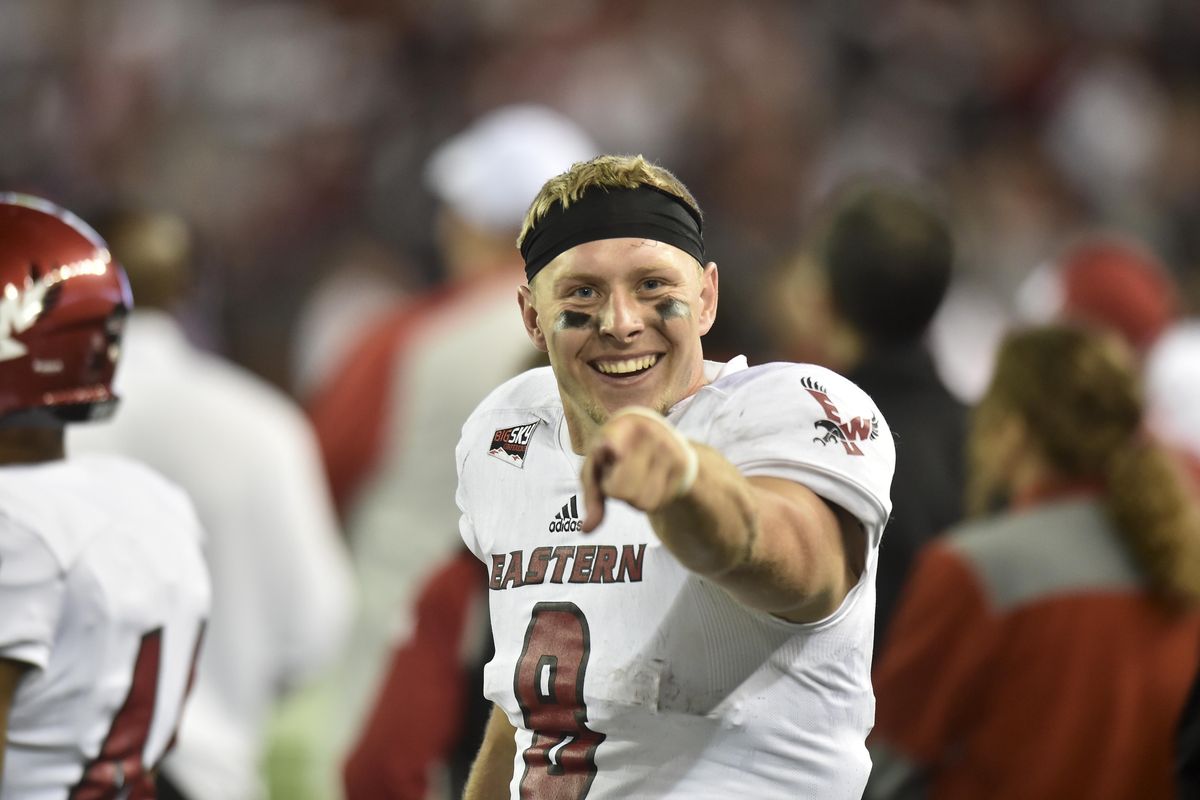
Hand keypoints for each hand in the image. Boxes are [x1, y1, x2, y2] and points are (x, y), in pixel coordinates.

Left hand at [580, 407, 697, 531]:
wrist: (662, 439)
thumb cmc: (618, 454)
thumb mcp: (598, 467)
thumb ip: (591, 495)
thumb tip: (587, 530)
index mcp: (621, 425)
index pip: (613, 440)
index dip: (610, 446)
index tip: (608, 447)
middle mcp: (648, 433)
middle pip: (620, 490)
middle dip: (613, 490)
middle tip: (618, 474)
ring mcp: (668, 448)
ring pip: (639, 501)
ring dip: (632, 498)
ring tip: (636, 476)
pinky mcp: (682, 465)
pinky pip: (655, 504)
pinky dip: (648, 500)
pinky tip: (651, 481)